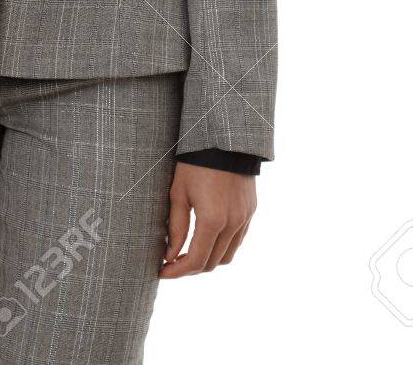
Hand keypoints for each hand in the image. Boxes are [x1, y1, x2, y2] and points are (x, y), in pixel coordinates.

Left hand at [159, 162, 255, 276]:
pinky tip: (207, 238)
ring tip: (188, 253)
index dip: (178, 272)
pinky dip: (222, 247)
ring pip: (227, 255)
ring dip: (208, 259)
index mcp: (212, 221)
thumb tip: (170, 255)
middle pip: (212, 263)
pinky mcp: (250, 211)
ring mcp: (244, 218)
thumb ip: (176, 227)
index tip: (163, 272)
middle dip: (191, 268)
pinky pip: (237, 240)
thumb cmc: (195, 163)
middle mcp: (233, 224)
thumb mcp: (179, 193)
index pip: (196, 261)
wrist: (225, 139)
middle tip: (172, 263)